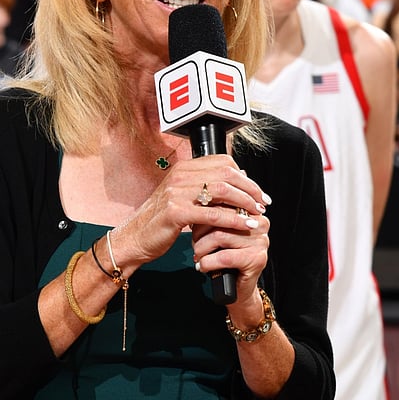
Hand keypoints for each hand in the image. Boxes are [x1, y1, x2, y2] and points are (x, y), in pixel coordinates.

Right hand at [111, 155, 269, 294]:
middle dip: (250, 189)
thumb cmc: (161, 220)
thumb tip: (240, 175)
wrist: (136, 237)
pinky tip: (245, 226)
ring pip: (221, 191)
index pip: (223, 162)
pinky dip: (233, 220)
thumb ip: (206, 186)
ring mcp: (176, 193)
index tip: (257, 191)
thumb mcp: (183, 197)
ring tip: (257, 214)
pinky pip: (213, 215)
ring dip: (244, 203)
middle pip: (226, 174)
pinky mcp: (175, 213)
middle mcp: (180, 176)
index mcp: (184, 168)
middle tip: (263, 203)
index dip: (245, 176)